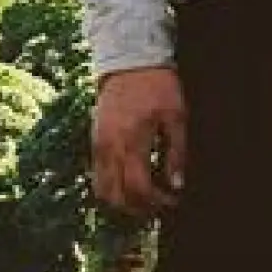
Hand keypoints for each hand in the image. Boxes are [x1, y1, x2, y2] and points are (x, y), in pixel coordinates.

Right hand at [93, 65, 188, 215]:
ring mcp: (98, 145)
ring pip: (102, 190)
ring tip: (146, 200)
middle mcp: (109, 148)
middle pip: (117, 196)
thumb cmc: (157, 87)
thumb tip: (177, 184)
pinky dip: (112, 188)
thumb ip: (177, 152)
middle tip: (160, 206)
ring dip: (123, 202)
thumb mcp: (176, 116)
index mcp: (131, 142)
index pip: (138, 188)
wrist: (129, 63)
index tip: (173, 202)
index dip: (156, 202)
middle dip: (139, 208)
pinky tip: (132, 184)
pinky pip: (97, 175)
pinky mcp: (94, 141)